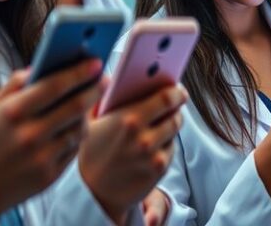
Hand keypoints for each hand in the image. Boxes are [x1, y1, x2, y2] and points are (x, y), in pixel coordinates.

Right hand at [0, 59, 103, 213]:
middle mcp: (29, 134)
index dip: (78, 72)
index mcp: (13, 113)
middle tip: (105, 79)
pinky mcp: (51, 174)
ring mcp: (41, 157)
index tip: (95, 63)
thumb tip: (40, 66)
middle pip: (75, 106)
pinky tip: (78, 124)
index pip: (54, 86)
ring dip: (89, 112)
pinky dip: (79, 133)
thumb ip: (14, 84)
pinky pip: (75, 148)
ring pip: (79, 128)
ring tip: (91, 101)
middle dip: (95, 89)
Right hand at [79, 84, 186, 223]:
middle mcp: (143, 138)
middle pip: (175, 114)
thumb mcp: (92, 122)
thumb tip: (122, 77)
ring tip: (162, 120)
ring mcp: (153, 155)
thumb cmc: (93, 152)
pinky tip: (154, 143)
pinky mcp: (159, 169)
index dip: (175, 91)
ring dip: (171, 124)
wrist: (94, 194)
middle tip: (177, 101)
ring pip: (174, 131)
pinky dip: (166, 143)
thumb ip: (106, 98)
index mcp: (128, 119)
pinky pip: (171, 148)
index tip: (177, 87)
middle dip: (177, 106)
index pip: (165, 98)